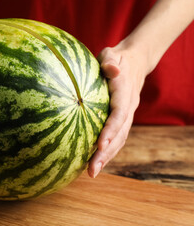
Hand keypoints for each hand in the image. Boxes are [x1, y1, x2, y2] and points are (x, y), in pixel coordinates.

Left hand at [87, 45, 146, 177]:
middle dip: (107, 153)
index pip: (119, 113)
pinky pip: (117, 137)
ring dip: (107, 156)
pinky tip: (95, 161)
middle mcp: (129, 106)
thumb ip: (110, 61)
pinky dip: (108, 150)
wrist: (135, 62)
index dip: (111, 130)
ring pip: (120, 139)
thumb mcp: (112, 54)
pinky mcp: (123, 118)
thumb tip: (112, 69)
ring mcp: (128, 114)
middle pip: (120, 133)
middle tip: (92, 170)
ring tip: (92, 172)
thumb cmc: (117, 57)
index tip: (99, 144)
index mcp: (125, 91)